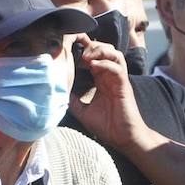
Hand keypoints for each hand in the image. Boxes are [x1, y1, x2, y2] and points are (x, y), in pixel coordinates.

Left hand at [66, 36, 154, 153]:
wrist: (123, 139)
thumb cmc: (107, 126)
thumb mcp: (83, 112)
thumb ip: (73, 100)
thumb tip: (60, 93)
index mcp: (101, 80)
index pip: (95, 57)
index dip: (84, 50)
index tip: (71, 52)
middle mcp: (110, 77)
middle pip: (105, 50)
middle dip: (92, 46)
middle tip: (78, 52)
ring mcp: (118, 80)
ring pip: (114, 53)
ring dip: (100, 50)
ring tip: (86, 56)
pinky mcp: (124, 85)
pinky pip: (117, 68)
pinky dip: (106, 63)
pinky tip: (94, 65)